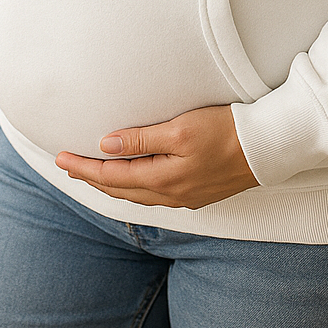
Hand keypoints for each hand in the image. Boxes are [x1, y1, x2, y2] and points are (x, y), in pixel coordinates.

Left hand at [55, 105, 258, 208]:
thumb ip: (143, 138)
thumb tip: (107, 145)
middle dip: (92, 178)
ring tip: (92, 173)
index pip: (112, 177)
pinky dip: (134, 186)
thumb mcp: (180, 129)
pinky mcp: (197, 194)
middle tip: (67, 165)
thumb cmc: (226, 132)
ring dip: (111, 184)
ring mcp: (185, 198)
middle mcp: (171, 195)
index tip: (60, 159)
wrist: (267, 147)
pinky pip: (154, 194)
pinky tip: (132, 179)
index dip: (84, 168)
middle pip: (120, 190)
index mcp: (164, 180)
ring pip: (136, 195)